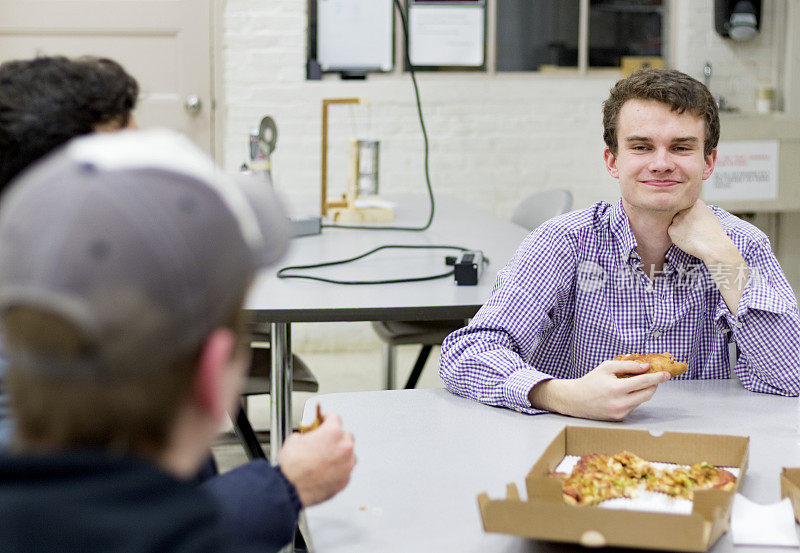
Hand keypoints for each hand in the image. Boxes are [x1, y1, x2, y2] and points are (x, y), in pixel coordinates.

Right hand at [276, 413, 355, 506]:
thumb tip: (309, 436)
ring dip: (341, 453)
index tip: (324, 422)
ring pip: (350, 454)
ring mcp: (346, 465)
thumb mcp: (294, 439)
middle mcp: (344, 448)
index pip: (335, 418)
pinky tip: (327, 470)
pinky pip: (346, 470)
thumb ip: (307, 434)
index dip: (327, 419)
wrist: (289, 489)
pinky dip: (339, 469)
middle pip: (346, 435)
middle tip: (324, 440)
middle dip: (336, 437)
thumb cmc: (291, 467)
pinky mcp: (345, 480)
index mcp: (333, 433)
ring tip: (326, 457)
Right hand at [529, 361, 669, 420]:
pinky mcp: (620, 418)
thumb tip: (646, 368)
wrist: (575, 400)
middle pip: (648, 393)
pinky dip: (634, 397)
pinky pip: (634, 406)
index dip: (657, 377)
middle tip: (653, 376)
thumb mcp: (607, 367)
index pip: (644, 382)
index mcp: (616, 388)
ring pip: (642, 400)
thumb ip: (627, 365)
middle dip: (653, 384)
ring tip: (635, 383)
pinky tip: (625, 393)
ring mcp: (620, 413)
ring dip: (644, 390)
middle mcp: (620, 403)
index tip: (667, 374)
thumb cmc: (591, 381)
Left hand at [667, 199, 729, 261]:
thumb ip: (696, 210)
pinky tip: (687, 239)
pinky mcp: (672, 230)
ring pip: (674, 223)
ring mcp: (677, 219)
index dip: (688, 214)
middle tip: (691, 228)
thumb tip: (689, 211)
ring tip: (691, 234)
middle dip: (682, 220)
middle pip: (678, 213)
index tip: (693, 220)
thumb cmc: (713, 232)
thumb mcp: (708, 214)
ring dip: (679, 228)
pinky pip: (672, 232)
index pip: (684, 205)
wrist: (713, 245)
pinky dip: (677, 237)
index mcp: (695, 202)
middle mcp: (684, 209)